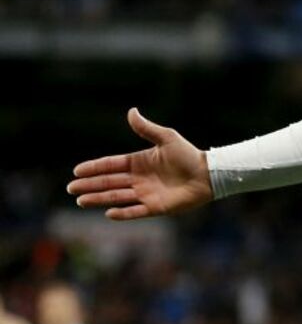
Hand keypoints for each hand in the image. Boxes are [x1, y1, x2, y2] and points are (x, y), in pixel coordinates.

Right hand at [67, 108, 213, 220]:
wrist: (208, 174)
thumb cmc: (189, 155)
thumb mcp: (167, 138)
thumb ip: (147, 128)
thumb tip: (131, 111)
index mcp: (139, 162)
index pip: (111, 165)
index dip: (94, 168)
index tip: (77, 170)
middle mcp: (139, 179)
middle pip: (109, 182)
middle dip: (90, 185)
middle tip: (71, 188)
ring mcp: (145, 194)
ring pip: (117, 197)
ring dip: (98, 198)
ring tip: (80, 200)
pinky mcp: (155, 207)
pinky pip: (135, 211)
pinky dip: (122, 212)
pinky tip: (108, 213)